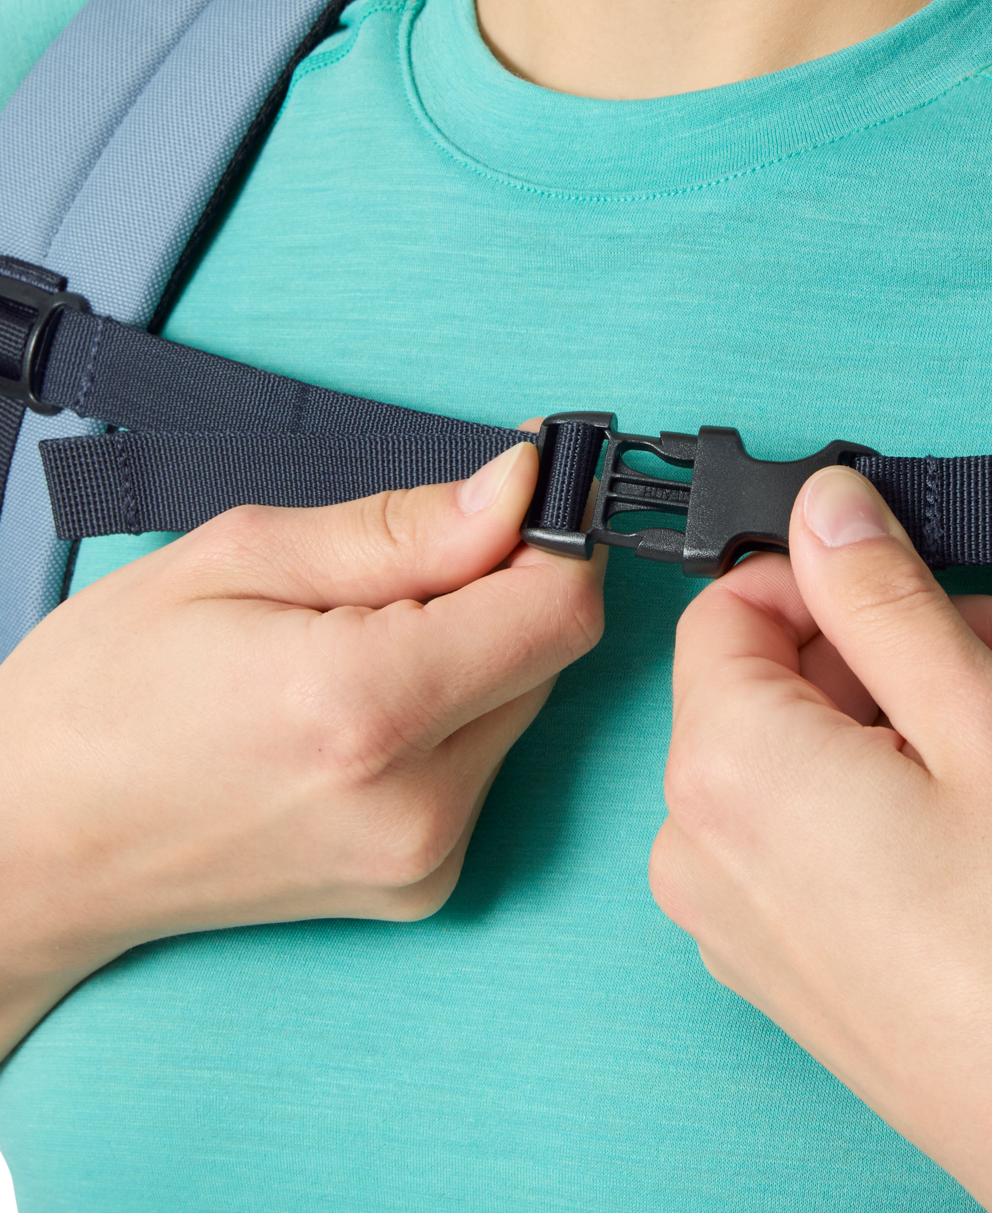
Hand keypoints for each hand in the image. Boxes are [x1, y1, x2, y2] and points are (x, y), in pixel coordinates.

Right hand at [0, 436, 603, 1058]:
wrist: (30, 852)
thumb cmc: (103, 694)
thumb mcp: (238, 560)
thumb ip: (405, 528)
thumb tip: (524, 487)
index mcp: (366, 709)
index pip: (559, 609)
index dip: (556, 536)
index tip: (526, 492)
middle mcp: (417, 803)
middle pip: (547, 653)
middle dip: (500, 588)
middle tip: (397, 572)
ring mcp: (424, 858)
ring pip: (521, 702)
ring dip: (473, 652)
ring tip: (353, 648)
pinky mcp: (422, 884)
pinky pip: (485, 761)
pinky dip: (449, 715)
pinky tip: (356, 711)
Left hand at [651, 467, 991, 1211]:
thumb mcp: (975, 710)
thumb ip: (882, 593)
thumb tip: (824, 511)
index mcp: (726, 768)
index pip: (734, 609)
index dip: (840, 581)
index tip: (925, 586)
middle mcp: (708, 848)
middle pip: (807, 686)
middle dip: (941, 655)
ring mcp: (750, 917)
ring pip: (850, 761)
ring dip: (972, 727)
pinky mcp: (800, 961)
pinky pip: (853, 837)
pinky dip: (944, 800)